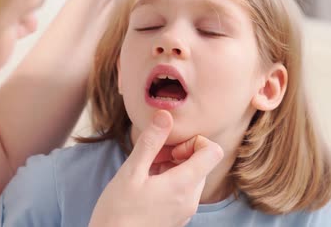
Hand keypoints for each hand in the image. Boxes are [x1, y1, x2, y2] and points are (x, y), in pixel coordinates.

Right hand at [88, 110, 223, 226]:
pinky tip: (146, 185)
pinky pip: (182, 191)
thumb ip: (151, 142)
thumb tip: (165, 115)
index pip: (213, 151)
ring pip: (191, 177)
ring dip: (172, 167)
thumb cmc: (117, 211)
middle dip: (179, 153)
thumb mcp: (131, 172)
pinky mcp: (177, 218)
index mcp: (183, 185)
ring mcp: (185, 211)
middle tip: (152, 157)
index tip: (170, 147)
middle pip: (201, 163)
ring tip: (145, 171)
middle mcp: (190, 200)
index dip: (194, 141)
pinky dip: (169, 181)